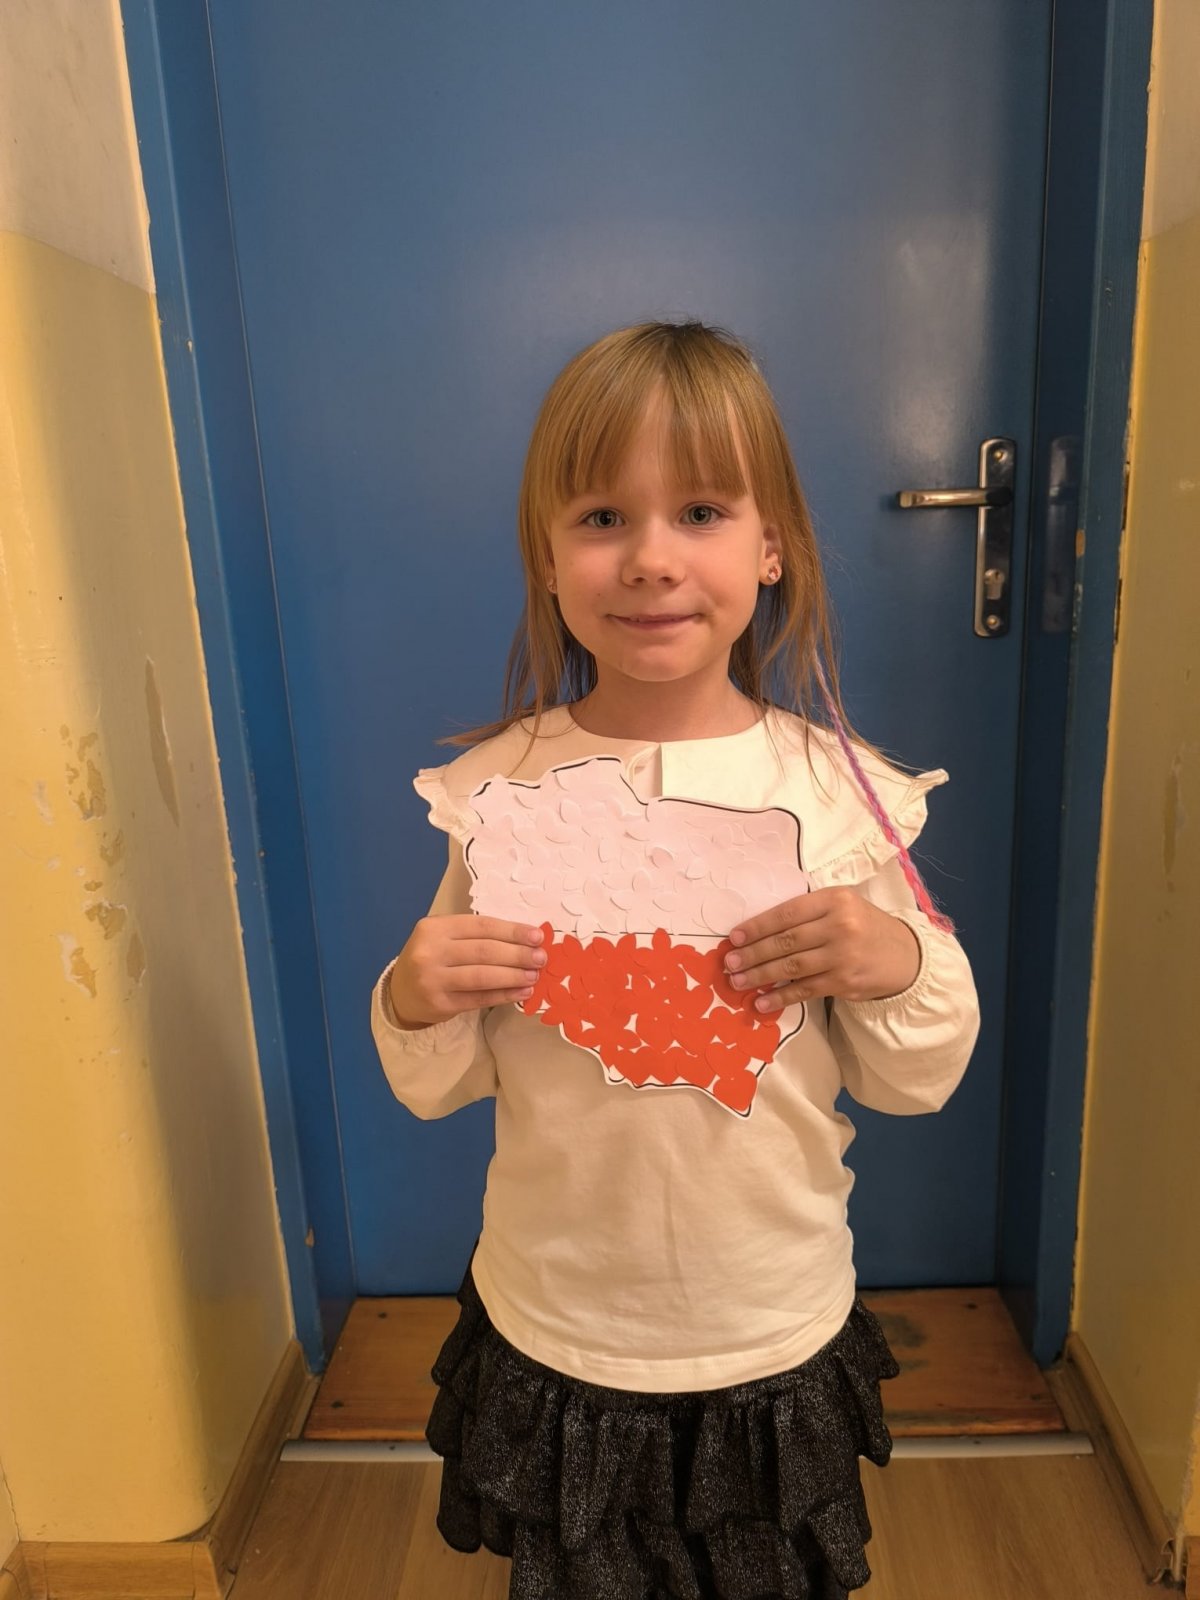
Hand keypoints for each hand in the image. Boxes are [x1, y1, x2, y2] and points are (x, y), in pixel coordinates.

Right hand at [388, 915, 546, 1027]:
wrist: (400, 992)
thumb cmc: (431, 958)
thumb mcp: (444, 937)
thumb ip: (476, 935)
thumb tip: (525, 939)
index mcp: (435, 928)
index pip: (481, 926)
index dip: (512, 931)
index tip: (537, 936)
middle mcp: (430, 952)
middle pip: (484, 951)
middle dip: (517, 954)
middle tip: (541, 958)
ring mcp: (433, 980)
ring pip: (482, 976)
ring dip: (513, 976)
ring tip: (534, 975)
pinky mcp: (440, 1004)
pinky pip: (479, 998)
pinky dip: (504, 995)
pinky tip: (522, 992)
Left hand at [723, 888, 920, 1010]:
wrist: (905, 956)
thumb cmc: (864, 927)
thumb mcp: (841, 906)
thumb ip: (807, 914)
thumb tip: (759, 932)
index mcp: (834, 900)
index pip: (787, 913)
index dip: (757, 927)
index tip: (735, 938)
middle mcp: (839, 926)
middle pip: (785, 941)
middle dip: (753, 954)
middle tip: (729, 963)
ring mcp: (842, 956)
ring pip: (791, 967)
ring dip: (760, 976)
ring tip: (737, 982)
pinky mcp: (844, 982)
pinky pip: (804, 990)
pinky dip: (780, 997)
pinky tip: (761, 1002)